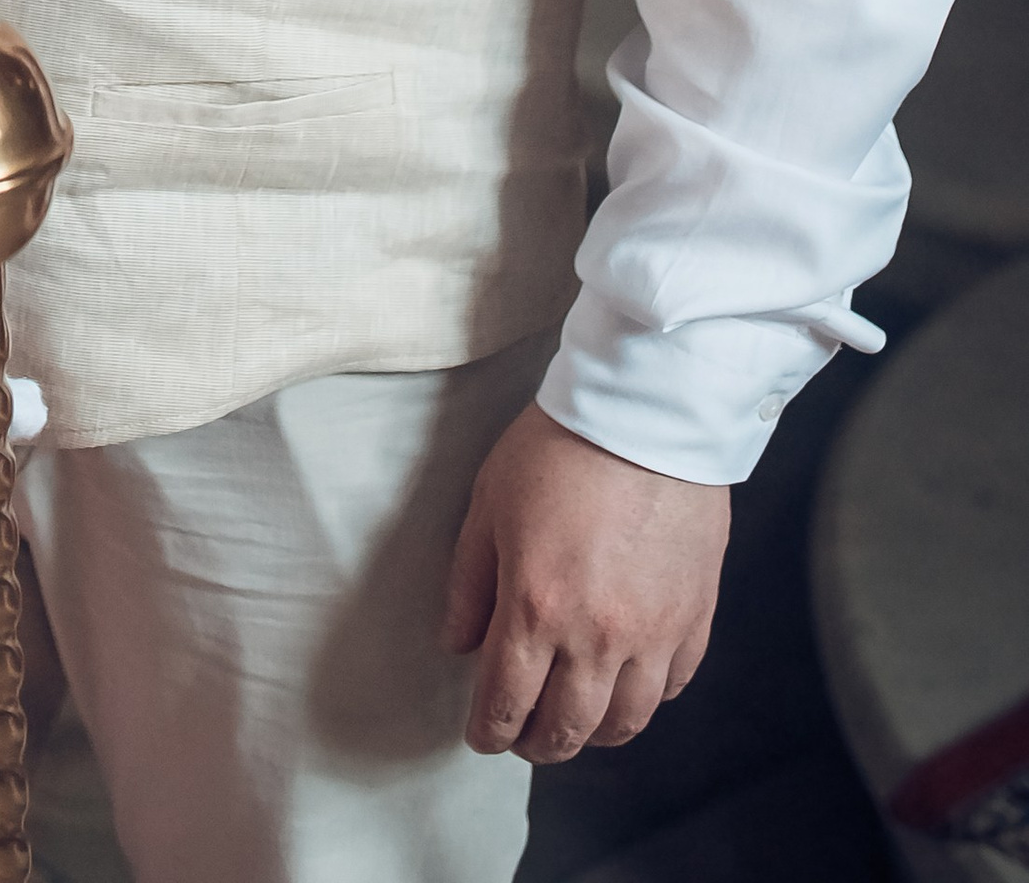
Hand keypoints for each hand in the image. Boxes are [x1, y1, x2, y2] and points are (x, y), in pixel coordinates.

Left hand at [443, 404, 727, 762]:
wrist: (647, 411)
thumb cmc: (560, 447)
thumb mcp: (489, 503)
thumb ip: (469, 583)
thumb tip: (458, 644)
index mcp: (535, 608)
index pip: (505, 702)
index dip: (488, 731)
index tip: (481, 736)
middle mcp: (596, 637)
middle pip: (566, 729)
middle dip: (535, 743)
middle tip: (522, 735)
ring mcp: (653, 634)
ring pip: (624, 724)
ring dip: (592, 735)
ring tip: (574, 721)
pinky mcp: (694, 619)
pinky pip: (672, 688)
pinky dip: (644, 700)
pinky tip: (626, 686)